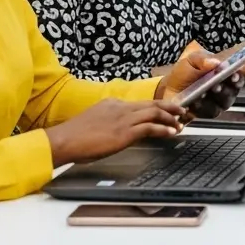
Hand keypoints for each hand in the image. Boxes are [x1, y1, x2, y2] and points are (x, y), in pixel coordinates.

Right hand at [44, 98, 186, 166]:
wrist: (63, 140)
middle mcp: (120, 107)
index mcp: (112, 103)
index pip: (139, 103)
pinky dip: (163, 129)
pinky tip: (171, 133)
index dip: (155, 107)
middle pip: (151, 103)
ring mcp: (123, 119)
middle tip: (181, 111)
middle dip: (169, 107)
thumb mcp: (94, 121)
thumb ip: (108, 122)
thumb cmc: (73, 136)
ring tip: (180, 123)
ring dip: (170, 118)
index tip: (165, 111)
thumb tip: (116, 130)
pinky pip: (150, 127)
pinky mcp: (124, 132)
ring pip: (154, 112)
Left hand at [157, 48, 244, 119]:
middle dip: (223, 90)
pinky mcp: (206, 113)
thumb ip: (203, 59)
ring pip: (220, 105)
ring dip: (211, 100)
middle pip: (231, 93)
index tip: (232, 77)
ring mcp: (216, 104)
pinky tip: (194, 102)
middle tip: (215, 86)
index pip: (238, 79)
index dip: (237, 78)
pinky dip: (201, 107)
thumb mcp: (191, 60)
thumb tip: (216, 62)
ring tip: (202, 94)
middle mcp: (225, 91)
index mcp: (225, 76)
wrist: (169, 87)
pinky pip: (207, 112)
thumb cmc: (185, 73)